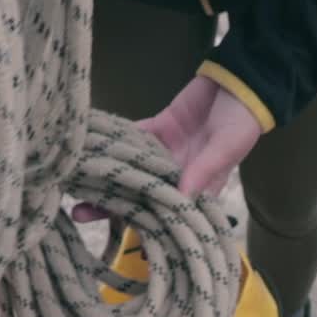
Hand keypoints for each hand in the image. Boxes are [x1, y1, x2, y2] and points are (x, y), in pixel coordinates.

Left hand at [72, 75, 262, 221]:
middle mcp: (179, 175)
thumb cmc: (242, 121)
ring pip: (131, 169)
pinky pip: (132, 138)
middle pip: (141, 195)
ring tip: (75, 185)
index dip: (146, 226)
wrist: (240, 81)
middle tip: (80, 213)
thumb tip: (179, 198)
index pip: (169, 214)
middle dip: (113, 205)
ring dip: (105, 176)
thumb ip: (202, 171)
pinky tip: (88, 149)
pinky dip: (112, 142)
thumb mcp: (225, 148)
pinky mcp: (158, 129)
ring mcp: (166, 153)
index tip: (119, 235)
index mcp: (200, 188)